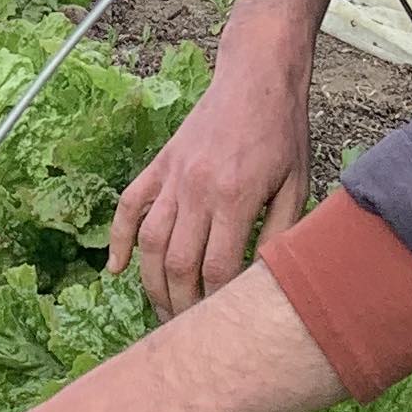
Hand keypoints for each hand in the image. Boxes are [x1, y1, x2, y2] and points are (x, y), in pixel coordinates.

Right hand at [107, 0, 322, 315]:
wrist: (257, 77)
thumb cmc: (284, 131)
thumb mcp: (297, 183)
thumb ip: (282, 232)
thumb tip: (266, 280)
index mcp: (235, 196)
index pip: (217, 268)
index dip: (216, 304)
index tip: (223, 326)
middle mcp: (196, 189)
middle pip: (178, 264)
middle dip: (181, 306)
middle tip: (188, 334)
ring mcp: (172, 176)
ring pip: (149, 242)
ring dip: (151, 284)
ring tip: (162, 313)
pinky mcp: (160, 165)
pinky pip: (129, 206)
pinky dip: (116, 240)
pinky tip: (114, 270)